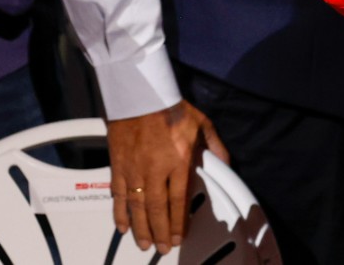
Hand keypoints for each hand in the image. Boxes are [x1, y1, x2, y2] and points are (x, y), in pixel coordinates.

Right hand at [107, 101, 229, 251]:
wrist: (140, 95)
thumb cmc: (171, 108)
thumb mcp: (202, 125)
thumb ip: (215, 148)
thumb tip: (225, 164)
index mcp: (178, 161)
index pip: (178, 200)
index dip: (178, 223)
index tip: (179, 237)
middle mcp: (155, 170)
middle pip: (156, 210)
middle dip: (160, 232)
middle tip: (162, 248)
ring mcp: (134, 170)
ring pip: (135, 207)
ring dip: (141, 229)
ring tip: (145, 244)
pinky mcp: (118, 166)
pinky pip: (118, 195)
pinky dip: (119, 213)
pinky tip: (123, 226)